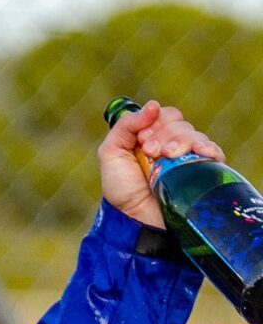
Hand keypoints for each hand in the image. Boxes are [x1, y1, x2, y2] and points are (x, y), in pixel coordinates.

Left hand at [100, 99, 220, 229]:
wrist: (136, 218)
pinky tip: (198, 152)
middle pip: (179, 122)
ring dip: (179, 141)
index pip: (164, 115)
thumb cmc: (122, 190)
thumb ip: (125, 127)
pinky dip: (206, 147)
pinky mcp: (203, 171)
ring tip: (165, 156)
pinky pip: (212, 150)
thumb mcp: (111, 154)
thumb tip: (153, 105)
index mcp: (152, 138)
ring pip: (193, 134)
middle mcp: (172, 145)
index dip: (155, 122)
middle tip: (150, 151)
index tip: (141, 140)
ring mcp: (188, 158)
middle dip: (163, 133)